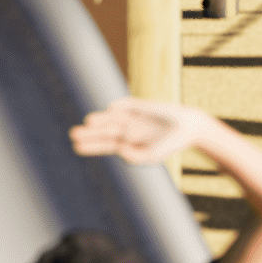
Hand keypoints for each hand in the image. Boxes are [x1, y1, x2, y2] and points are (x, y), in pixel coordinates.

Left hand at [70, 97, 213, 162]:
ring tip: (87, 122)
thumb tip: (119, 148)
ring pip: (113, 118)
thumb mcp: (152, 157)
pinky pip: (130, 105)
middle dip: (90, 134)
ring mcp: (135, 117)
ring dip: (101, 119)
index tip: (76, 148)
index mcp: (128, 144)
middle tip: (72, 133)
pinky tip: (112, 108)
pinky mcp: (143, 106)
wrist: (188, 128)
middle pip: (104, 131)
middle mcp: (128, 130)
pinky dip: (121, 106)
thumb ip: (135, 157)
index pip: (105, 145)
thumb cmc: (170, 145)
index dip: (91, 146)